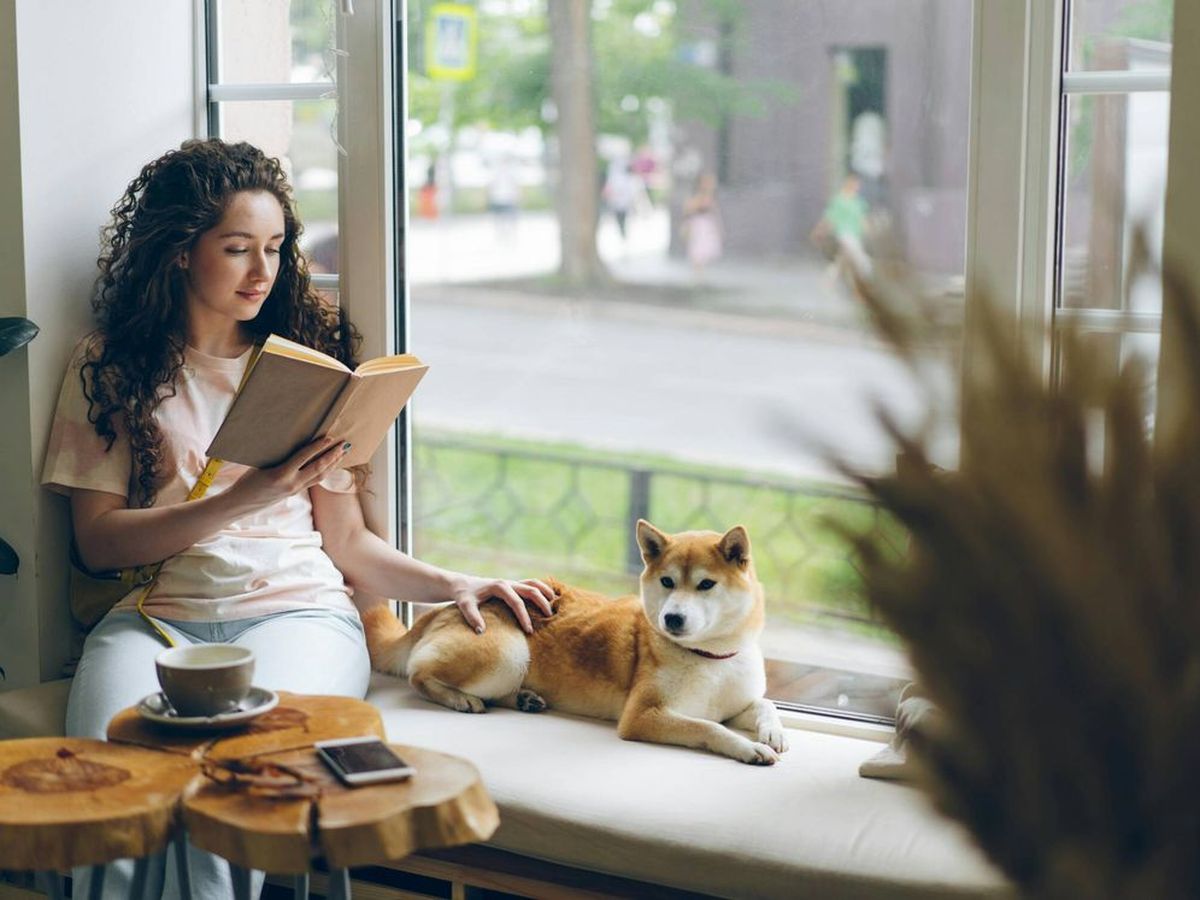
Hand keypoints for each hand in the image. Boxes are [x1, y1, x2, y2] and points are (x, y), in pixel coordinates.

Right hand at [227, 436, 348, 510]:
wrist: (239, 504)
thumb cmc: (246, 481)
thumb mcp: (261, 465)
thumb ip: (280, 457)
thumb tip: (296, 443)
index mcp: (280, 475)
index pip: (304, 457)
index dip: (318, 447)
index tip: (329, 437)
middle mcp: (291, 484)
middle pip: (319, 468)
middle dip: (333, 455)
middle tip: (345, 444)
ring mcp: (295, 490)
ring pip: (320, 476)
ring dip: (333, 464)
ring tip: (342, 453)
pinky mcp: (295, 492)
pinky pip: (314, 480)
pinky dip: (324, 471)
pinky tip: (330, 465)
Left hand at [449, 575, 555, 634]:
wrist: (461, 584)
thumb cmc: (464, 595)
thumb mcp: (464, 604)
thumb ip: (471, 616)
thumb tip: (480, 632)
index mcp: (499, 586)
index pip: (516, 602)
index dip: (524, 616)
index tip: (529, 631)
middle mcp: (508, 582)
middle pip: (531, 589)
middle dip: (542, 602)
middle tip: (550, 617)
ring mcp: (511, 583)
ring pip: (534, 583)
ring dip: (545, 591)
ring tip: (555, 603)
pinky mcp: (512, 585)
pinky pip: (530, 585)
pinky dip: (541, 589)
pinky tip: (548, 598)